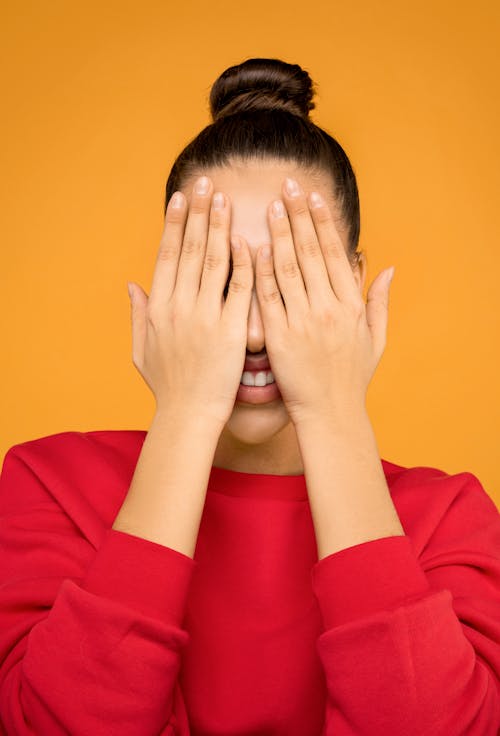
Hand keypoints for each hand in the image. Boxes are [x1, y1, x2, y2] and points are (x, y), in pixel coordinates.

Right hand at [127, 176, 253, 427]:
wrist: (189, 416)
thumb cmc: (168, 386)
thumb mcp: (142, 349)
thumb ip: (138, 314)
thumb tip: (132, 285)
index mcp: (158, 308)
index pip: (166, 255)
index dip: (174, 223)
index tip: (181, 197)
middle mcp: (179, 307)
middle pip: (188, 250)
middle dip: (197, 212)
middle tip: (206, 182)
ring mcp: (205, 318)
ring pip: (213, 261)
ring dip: (218, 227)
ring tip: (224, 199)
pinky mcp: (231, 331)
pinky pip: (240, 289)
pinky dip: (244, 263)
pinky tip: (247, 239)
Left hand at [251, 178, 393, 426]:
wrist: (331, 414)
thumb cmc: (352, 378)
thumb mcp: (375, 339)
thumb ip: (379, 301)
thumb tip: (387, 267)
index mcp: (351, 305)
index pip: (334, 254)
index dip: (323, 223)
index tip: (312, 197)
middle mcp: (328, 308)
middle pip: (310, 253)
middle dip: (298, 216)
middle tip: (286, 186)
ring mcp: (303, 321)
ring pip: (288, 268)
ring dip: (277, 234)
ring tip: (268, 206)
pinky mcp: (280, 337)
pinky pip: (267, 297)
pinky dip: (259, 270)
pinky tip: (251, 246)